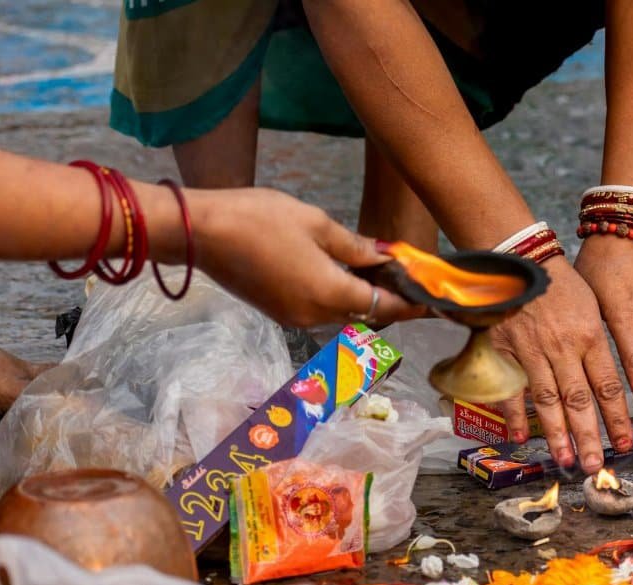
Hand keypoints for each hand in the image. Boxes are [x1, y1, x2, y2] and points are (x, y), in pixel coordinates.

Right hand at [187, 187, 423, 326]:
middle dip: (389, 297)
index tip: (433, 298)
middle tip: (407, 274)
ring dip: (363, 296)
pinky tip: (344, 273)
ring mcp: (294, 318)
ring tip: (380, 269)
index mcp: (329, 294)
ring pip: (342, 312)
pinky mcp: (278, 312)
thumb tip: (385, 258)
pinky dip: (338, 295)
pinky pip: (320, 309)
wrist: (199, 233)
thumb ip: (355, 247)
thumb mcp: (316, 224)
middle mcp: (314, 317)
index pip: (385, 307)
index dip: (411, 303)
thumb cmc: (259, 219)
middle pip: (365, 313)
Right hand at [493, 256, 632, 473]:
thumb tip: (608, 386)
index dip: (618, 418)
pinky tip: (518, 437)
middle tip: (597, 466)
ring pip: (548, 399)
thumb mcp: (591, 309)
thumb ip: (596, 346)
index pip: (608, 386)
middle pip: (580, 400)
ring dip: (557, 434)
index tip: (626, 443)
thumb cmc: (562, 285)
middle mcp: (564, 348)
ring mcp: (533, 350)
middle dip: (590, 436)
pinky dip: (513, 413)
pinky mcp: (506, 349)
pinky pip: (511, 386)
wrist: (523, 258)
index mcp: (591, 337)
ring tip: (566, 460)